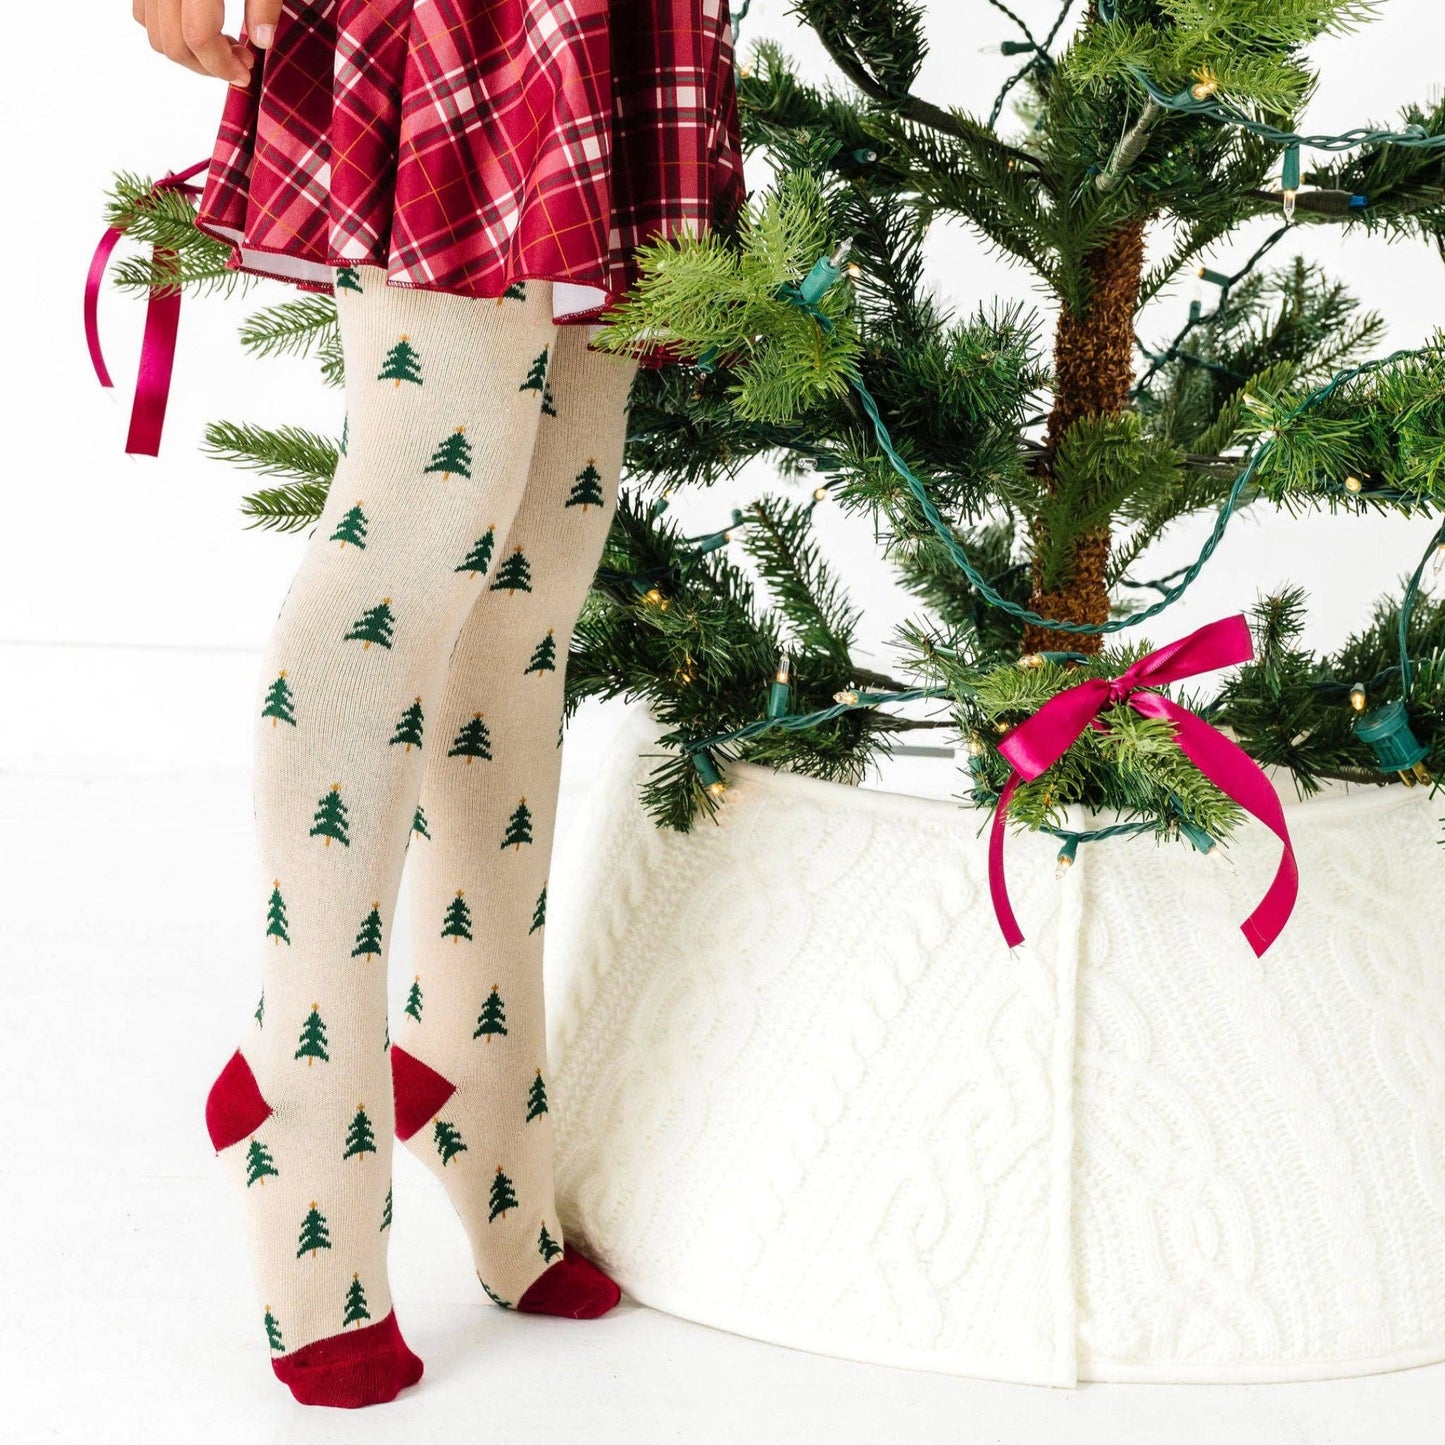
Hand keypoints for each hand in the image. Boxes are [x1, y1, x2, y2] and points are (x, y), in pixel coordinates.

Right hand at [133, 1, 282, 84]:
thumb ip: (264, 4)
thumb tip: (263, 41)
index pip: (198, 37)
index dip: (224, 65)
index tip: (246, 74)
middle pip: (173, 43)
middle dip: (208, 66)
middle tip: (241, 60)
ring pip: (155, 33)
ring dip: (189, 53)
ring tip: (226, 43)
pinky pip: (144, 13)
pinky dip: (170, 31)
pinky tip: (201, 25)